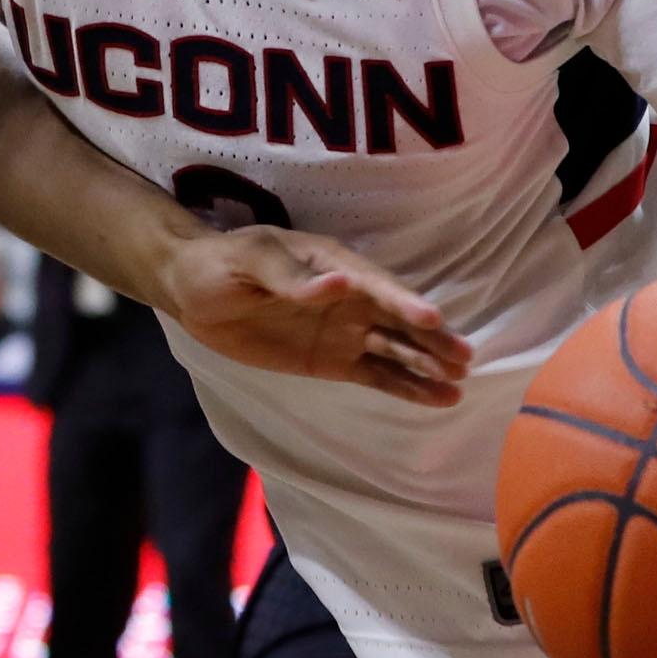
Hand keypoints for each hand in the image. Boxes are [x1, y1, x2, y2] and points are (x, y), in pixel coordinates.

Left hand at [159, 228, 470, 406]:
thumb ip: (290, 275)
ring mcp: (344, 330)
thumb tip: (341, 285)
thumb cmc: (220, 264)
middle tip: (464, 358)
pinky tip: (437, 398)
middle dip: (431, 337)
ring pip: (395, 349)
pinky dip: (406, 386)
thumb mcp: (249, 259)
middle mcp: (350, 297)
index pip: (376, 285)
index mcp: (332, 264)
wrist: (192, 291)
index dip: (403, 302)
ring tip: (459, 384)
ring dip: (426, 364)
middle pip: (398, 318)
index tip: (432, 319)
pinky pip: (377, 374)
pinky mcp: (334, 361)